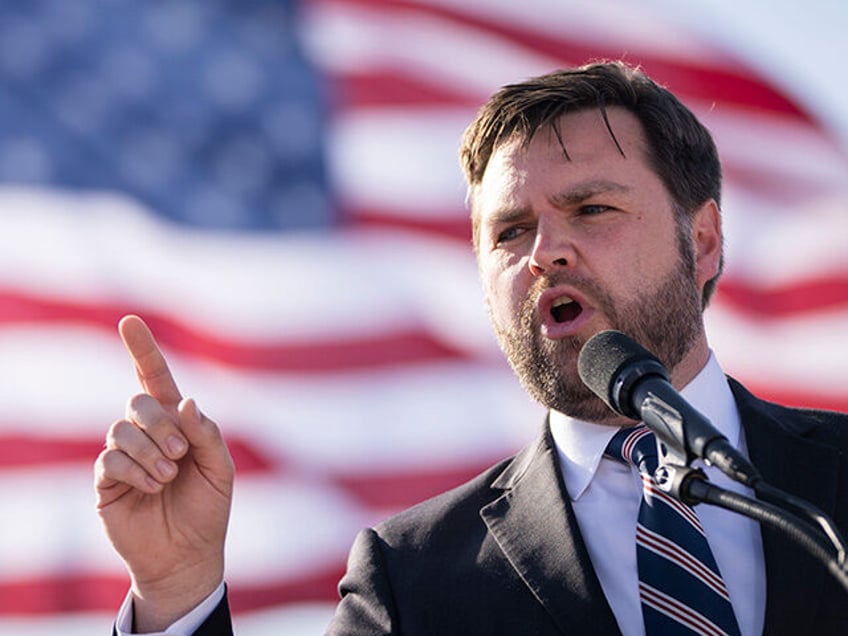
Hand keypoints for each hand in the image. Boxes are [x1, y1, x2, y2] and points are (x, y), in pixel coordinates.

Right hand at [94, 315, 233, 630]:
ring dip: (149, 452)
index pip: (155, 379)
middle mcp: (147, 433)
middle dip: (160, 424)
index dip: (143, 350)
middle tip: (180, 454)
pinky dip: (135, 470)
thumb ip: (207, 433)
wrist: (188, 555)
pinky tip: (153, 487)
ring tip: (168, 477)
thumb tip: (188, 402)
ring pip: (121, 429)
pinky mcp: (107, 481)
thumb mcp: (221, 468)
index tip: (129, 321)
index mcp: (176, 423)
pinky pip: (110, 459)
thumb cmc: (208, 508)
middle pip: (139, 402)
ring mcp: (124, 455)